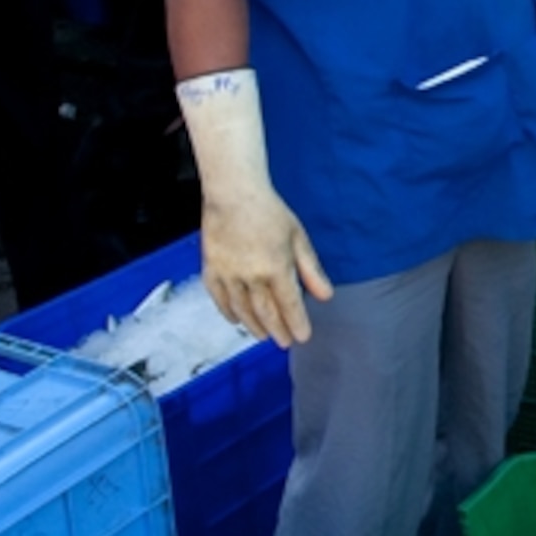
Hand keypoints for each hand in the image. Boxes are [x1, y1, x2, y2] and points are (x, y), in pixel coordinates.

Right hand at [176, 68, 335, 344]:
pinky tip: (236, 320)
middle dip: (277, 330)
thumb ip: (311, 270)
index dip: (296, 323)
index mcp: (275, 267)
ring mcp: (228, 273)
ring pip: (241, 309)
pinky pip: (218, 298)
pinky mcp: (211, 268)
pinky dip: (228, 312)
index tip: (302, 337)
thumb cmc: (269, 211)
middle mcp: (251, 275)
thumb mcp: (298, 238)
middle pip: (265, 312)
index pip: (289, 304)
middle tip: (284, 343)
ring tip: (263, 336)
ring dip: (253, 326)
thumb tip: (325, 297)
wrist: (233, 192)